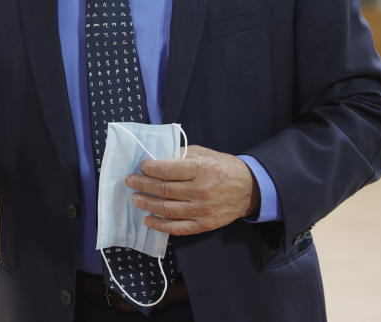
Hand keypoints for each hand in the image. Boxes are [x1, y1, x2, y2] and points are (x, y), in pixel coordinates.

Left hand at [125, 145, 260, 235]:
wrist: (250, 189)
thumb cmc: (224, 167)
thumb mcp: (205, 153)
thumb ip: (182, 154)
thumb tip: (158, 155)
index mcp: (201, 169)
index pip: (168, 170)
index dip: (150, 168)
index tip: (141, 166)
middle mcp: (201, 190)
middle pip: (164, 189)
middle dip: (142, 184)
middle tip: (130, 181)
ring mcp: (202, 210)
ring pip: (167, 209)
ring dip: (147, 204)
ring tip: (135, 198)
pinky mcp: (204, 224)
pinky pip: (178, 227)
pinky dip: (160, 225)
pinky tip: (148, 220)